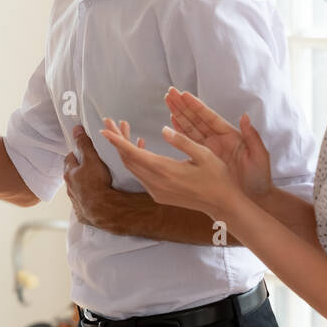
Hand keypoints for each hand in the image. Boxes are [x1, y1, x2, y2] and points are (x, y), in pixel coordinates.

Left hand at [63, 126, 121, 230]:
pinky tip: (99, 200)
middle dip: (80, 170)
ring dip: (85, 186)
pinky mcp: (83, 215)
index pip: (70, 158)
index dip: (78, 154)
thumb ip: (84, 144)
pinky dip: (90, 201)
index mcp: (70, 174)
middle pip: (73, 175)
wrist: (105, 211)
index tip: (85, 152)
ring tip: (98, 183)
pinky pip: (84, 205)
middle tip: (92, 167)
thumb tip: (77, 130)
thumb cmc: (98, 184)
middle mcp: (69, 188)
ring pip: (78, 190)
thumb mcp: (92, 159)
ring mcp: (76, 202)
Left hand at [98, 116, 246, 218]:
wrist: (222, 204)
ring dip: (126, 148)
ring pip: (132, 167)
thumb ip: (182, 141)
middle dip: (117, 139)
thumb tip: (163, 129)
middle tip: (111, 122)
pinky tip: (141, 145)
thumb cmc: (217, 177)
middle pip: (128, 159)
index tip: (104, 129)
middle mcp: (156, 182)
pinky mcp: (158, 194)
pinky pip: (140, 174)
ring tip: (125, 128)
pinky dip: (135, 159)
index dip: (117, 140)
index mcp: (165, 170)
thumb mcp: (204, 154)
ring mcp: (155, 190)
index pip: (133, 153)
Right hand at [164, 88, 272, 200]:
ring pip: (190, 128)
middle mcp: (217, 139)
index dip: (196, 106)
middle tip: (170, 93)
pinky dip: (179, 132)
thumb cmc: (259, 178)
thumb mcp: (259, 156)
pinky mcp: (203, 159)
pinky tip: (171, 122)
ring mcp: (209, 149)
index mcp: (230, 136)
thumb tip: (245, 117)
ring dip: (178, 115)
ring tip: (167, 103)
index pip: (209, 117)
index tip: (184, 94)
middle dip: (183, 106)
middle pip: (196, 119)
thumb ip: (252, 136)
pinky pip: (188, 143)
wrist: (254, 198)